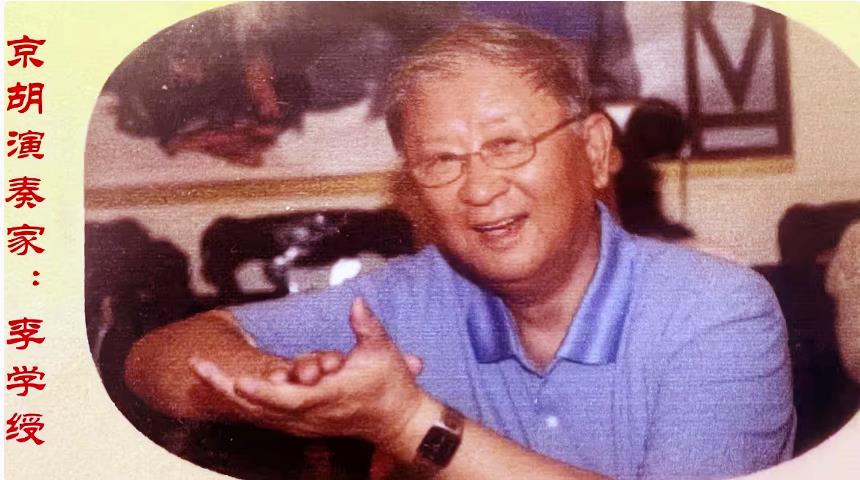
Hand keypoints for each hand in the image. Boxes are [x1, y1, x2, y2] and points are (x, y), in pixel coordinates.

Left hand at [191, 298, 425, 445]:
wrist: (395, 421)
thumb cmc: (390, 384)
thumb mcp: (384, 351)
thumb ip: (366, 325)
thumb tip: (356, 302)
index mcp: (330, 396)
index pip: (291, 399)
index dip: (265, 392)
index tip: (240, 381)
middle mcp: (311, 414)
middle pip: (261, 407)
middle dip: (226, 387)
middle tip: (199, 365)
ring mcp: (303, 423)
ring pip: (257, 413)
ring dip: (226, 394)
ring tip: (201, 370)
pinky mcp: (299, 424)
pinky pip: (263, 416)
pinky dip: (240, 402)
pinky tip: (220, 385)